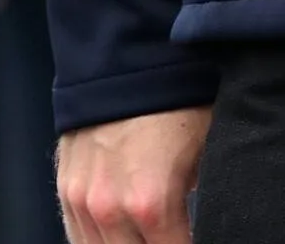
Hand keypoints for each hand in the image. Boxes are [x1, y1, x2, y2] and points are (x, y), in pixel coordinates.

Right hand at [58, 105, 207, 243]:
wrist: (125, 59)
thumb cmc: (174, 103)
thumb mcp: (208, 152)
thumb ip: (210, 198)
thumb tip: (218, 223)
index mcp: (151, 205)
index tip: (203, 239)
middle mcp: (111, 211)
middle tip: (173, 232)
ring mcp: (82, 202)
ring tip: (150, 233)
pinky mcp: (67, 190)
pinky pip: (78, 239)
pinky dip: (101, 243)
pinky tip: (121, 238)